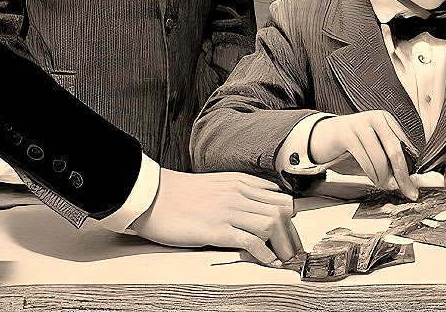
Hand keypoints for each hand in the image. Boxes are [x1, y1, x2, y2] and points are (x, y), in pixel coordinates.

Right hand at [137, 169, 301, 266]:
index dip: (290, 216)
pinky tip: (269, 262)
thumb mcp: (213, 185)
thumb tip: (253, 205)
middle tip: (294, 249)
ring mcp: (229, 211)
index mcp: (239, 183)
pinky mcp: (217, 230)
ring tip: (285, 258)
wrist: (152, 198)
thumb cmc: (177, 195)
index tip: (291, 231)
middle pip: (282, 210)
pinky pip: (252, 242)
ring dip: (283, 245)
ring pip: (272, 224)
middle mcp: (238, 194)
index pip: (278, 196)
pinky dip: (266, 254)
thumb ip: (235, 191)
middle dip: (292, 232)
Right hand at [310, 111, 420, 198]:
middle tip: (409, 192)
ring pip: (380, 159)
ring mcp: (361, 125)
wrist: (321, 135)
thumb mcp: (374, 145)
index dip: (410, 167)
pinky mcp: (347, 135)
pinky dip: (372, 175)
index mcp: (386, 119)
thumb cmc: (352, 144)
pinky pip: (366, 161)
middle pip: (395, 151)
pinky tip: (374, 180)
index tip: (414, 185)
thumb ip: (389, 156)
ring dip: (384, 178)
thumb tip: (408, 178)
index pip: (405, 145)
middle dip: (403, 176)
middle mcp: (376, 118)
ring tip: (384, 185)